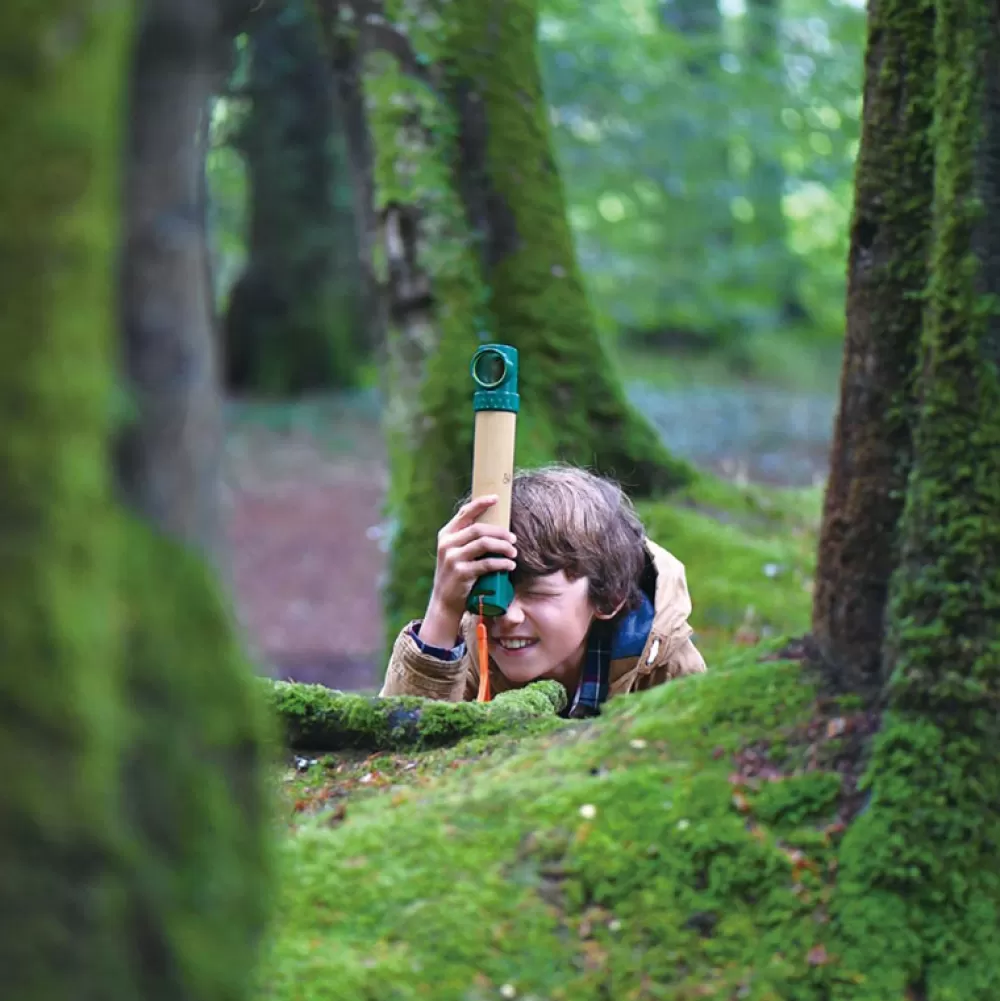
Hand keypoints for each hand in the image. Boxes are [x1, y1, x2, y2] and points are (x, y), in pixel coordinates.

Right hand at [419, 495, 516, 647]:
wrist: (444, 602)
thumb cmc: (456, 574)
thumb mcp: (455, 553)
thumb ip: (466, 538)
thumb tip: (494, 525)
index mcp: (446, 534)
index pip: (464, 513)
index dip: (481, 503)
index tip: (496, 498)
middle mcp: (447, 544)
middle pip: (479, 529)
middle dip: (500, 532)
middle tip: (513, 538)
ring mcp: (453, 558)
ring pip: (484, 543)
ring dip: (503, 546)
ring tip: (514, 552)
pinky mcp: (461, 573)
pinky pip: (487, 563)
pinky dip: (502, 563)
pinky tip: (510, 566)